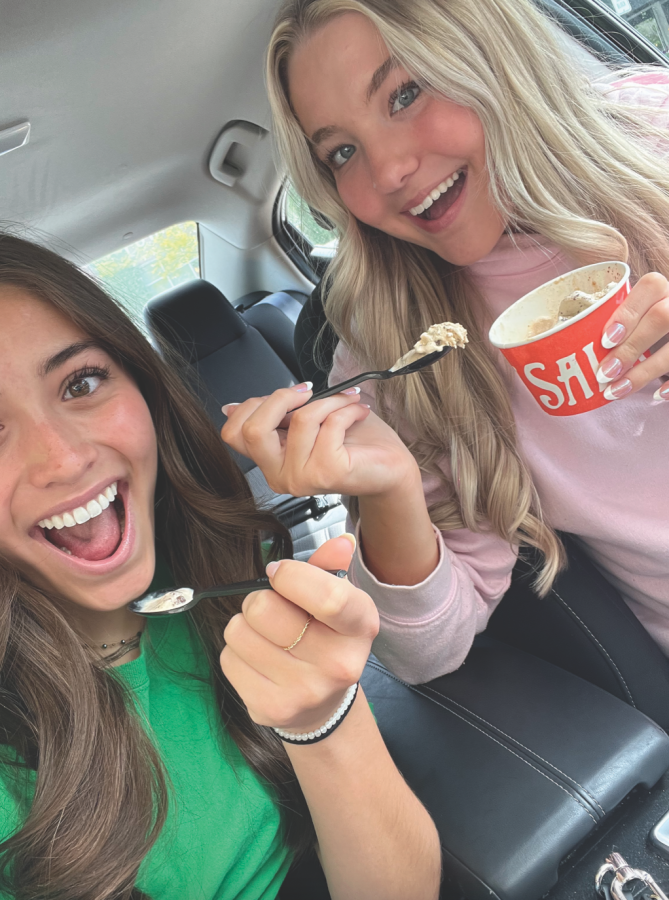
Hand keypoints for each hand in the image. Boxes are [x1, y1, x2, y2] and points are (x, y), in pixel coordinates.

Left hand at [219, 535, 378, 733]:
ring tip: (266, 636)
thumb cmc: (326, 638)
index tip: (279, 574)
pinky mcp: (270, 708)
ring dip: (245, 626)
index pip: (328, 598)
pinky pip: (228, 658)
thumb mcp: (338, 600)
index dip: (291, 576)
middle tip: (272, 610)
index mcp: (360, 627)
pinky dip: (236, 651)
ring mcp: (304, 691)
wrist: (322, 705)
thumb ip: (331, 567)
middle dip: (259, 599)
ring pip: (239, 631)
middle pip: (265, 609)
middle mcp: (338, 664)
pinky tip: (259, 659)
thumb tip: (339, 542)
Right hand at [220, 383, 418, 498]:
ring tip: (347, 401)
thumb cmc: (353, 442)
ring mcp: (301, 478)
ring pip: (299, 419)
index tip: (287, 393)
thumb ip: (272, 416)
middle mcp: (280, 476)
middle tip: (310, 390)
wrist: (389, 465)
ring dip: (328, 400)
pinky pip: (328, 424)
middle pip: (254, 429)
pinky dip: (346, 408)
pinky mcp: (326, 472)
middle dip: (282, 397)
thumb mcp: (302, 422)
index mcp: (270, 463)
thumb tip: (231, 407)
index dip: (253, 403)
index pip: (234, 434)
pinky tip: (358, 412)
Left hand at [597, 272, 668, 400]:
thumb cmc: (643, 323)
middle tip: (603, 373)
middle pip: (661, 317)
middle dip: (630, 348)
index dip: (628, 313)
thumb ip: (616, 319)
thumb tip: (571, 345)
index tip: (604, 340)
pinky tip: (657, 396)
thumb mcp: (635, 314)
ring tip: (616, 391)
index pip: (651, 286)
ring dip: (643, 373)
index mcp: (663, 288)